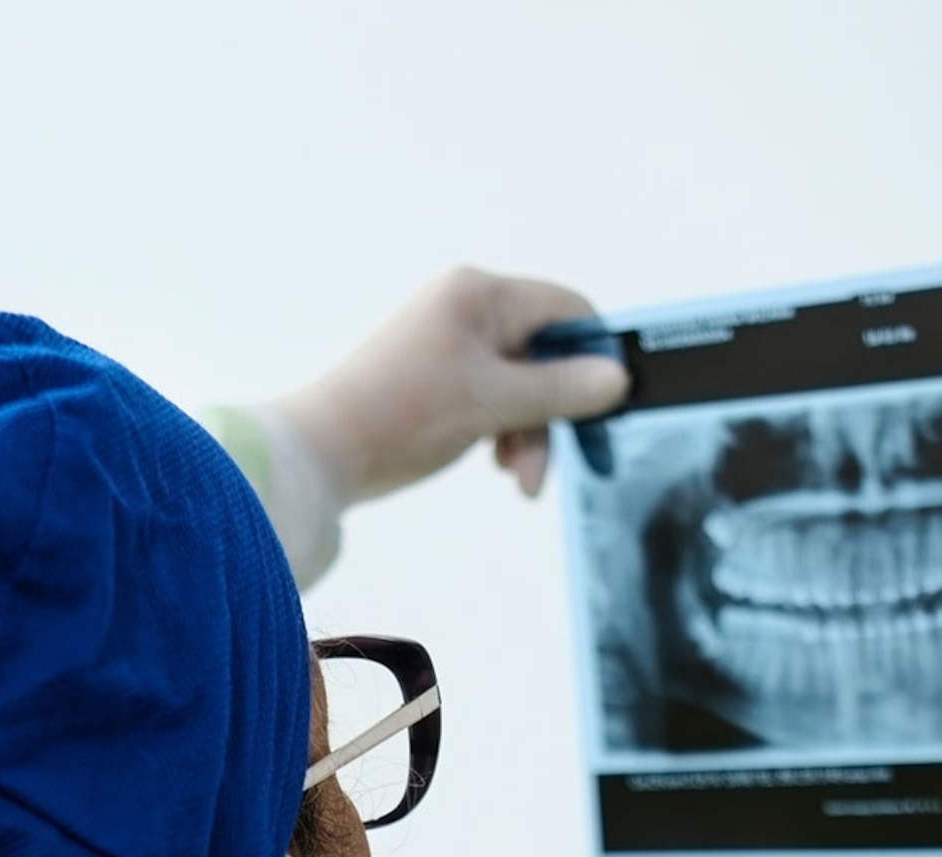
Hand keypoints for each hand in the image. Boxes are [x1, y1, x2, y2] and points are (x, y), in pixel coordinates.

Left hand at [269, 267, 629, 506]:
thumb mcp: (496, 404)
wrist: (324, 452)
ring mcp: (450, 342)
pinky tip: (496, 463)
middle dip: (553, 412)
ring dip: (528, 432)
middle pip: (546, 353)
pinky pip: (493, 397)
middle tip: (551, 463)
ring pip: (521, 384)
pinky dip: (503, 431)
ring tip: (517, 476)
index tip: (605, 408)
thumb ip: (563, 390)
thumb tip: (617, 379)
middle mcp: (466, 308)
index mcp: (480, 295)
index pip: (568, 311)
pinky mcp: (438, 377)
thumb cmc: (401, 414)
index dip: (595, 358)